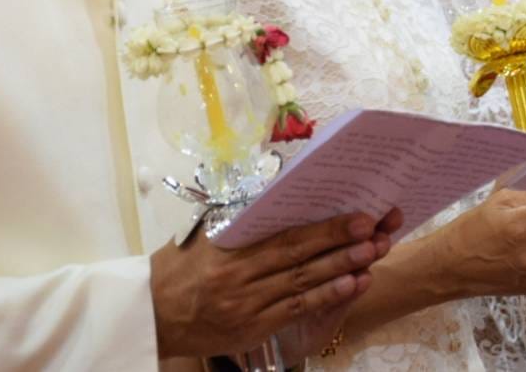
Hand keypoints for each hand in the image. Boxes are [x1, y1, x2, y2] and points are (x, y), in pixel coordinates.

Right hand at [151, 208, 402, 358]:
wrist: (148, 316)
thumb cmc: (176, 270)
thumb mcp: (203, 237)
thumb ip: (241, 222)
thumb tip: (280, 197)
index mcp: (229, 250)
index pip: (287, 237)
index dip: (325, 228)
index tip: (357, 215)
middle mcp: (241, 278)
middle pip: (301, 258)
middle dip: (342, 243)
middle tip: (376, 229)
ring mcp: (248, 306)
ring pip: (304, 284)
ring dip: (342, 269)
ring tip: (373, 255)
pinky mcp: (252, 329)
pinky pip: (295, 310)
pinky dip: (325, 297)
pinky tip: (351, 286)